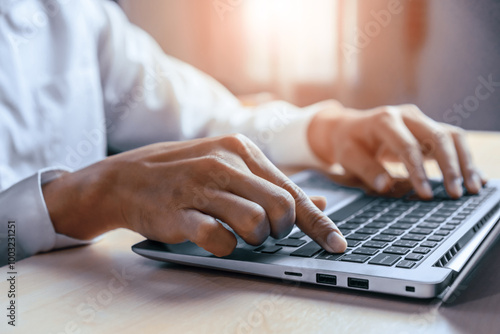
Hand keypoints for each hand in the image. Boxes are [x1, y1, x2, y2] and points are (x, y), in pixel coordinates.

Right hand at [43, 134, 346, 255]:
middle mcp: (224, 162)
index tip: (337, 245)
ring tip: (239, 234)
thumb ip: (271, 183)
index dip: (319, 222)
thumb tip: (318, 202)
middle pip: (281, 207)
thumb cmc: (181, 174)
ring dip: (254, 239)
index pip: (292, 190)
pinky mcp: (178, 211)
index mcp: (240, 148)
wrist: (122, 179)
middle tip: (266, 234)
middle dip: (281, 231)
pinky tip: (215, 238)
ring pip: (255, 222)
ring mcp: (199, 186)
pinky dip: (225, 247)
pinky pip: (219, 238)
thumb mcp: (227, 167)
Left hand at [308, 101, 485, 198]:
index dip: (418, 171)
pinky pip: (453, 140)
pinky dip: (465, 158)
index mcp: (384, 121)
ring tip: (472, 188)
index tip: (426, 193)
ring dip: (464, 162)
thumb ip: (366, 169)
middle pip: (437, 137)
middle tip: (456, 193)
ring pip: (451, 136)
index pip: (407, 146)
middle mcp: (406, 116)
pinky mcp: (428, 127)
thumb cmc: (349, 143)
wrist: (350, 127)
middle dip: (449, 167)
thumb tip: (386, 185)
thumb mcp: (348, 156)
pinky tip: (474, 177)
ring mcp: (420, 120)